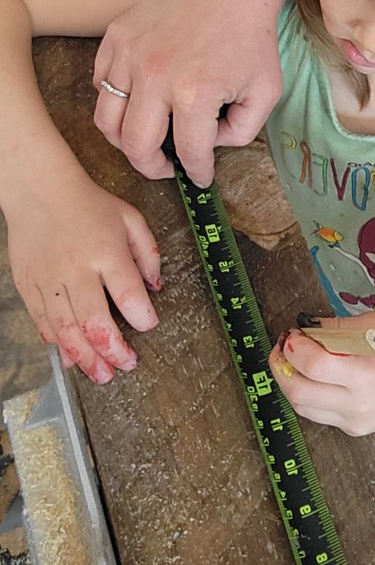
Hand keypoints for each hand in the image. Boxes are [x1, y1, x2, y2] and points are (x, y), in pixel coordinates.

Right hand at [7, 176, 160, 383]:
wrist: (39, 191)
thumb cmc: (88, 204)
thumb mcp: (130, 218)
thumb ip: (148, 253)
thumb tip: (157, 286)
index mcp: (106, 250)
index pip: (127, 291)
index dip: (141, 315)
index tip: (149, 325)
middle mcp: (75, 268)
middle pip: (93, 319)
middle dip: (112, 349)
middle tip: (126, 364)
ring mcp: (48, 279)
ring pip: (65, 328)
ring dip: (85, 356)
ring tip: (102, 374)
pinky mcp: (28, 285)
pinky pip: (42, 322)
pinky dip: (57, 343)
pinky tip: (72, 357)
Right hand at [93, 0, 282, 185]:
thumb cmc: (253, 38)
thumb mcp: (265, 92)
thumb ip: (242, 132)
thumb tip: (209, 146)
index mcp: (195, 93)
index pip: (188, 153)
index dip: (196, 173)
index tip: (199, 176)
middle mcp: (155, 76)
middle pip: (135, 145)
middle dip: (151, 168)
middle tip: (165, 168)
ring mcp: (130, 53)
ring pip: (107, 119)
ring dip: (124, 140)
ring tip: (144, 141)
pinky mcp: (116, 35)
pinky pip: (100, 83)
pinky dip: (113, 100)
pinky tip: (137, 102)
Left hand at [269, 314, 374, 435]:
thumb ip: (337, 327)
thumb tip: (304, 328)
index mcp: (367, 374)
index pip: (313, 366)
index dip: (294, 348)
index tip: (291, 334)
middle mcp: (360, 405)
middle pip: (299, 393)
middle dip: (281, 368)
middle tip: (283, 347)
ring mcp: (357, 421)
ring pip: (303, 408)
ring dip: (290, 382)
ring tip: (295, 360)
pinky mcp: (356, 429)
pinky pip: (319, 414)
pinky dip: (309, 394)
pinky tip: (315, 376)